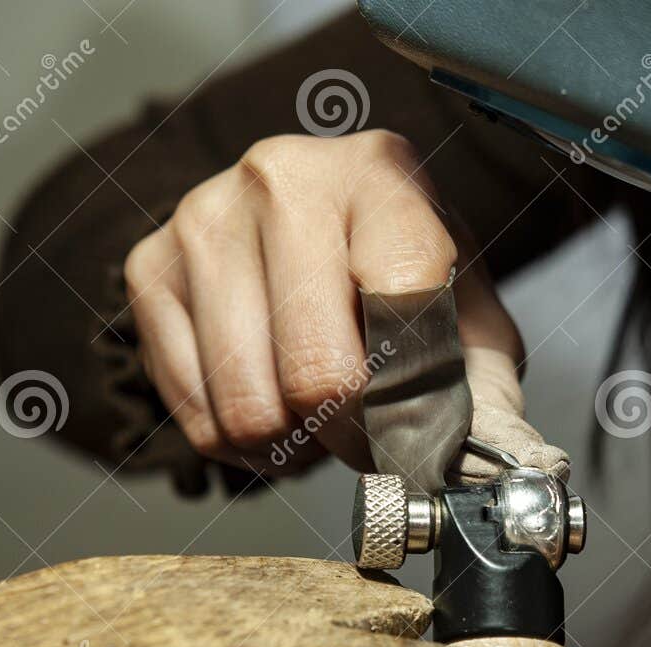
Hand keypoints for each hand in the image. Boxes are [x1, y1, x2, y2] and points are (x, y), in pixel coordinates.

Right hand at [122, 130, 524, 473]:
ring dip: (294, 444)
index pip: (402, 306)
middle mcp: (283, 181)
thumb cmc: (397, 267)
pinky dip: (242, 445)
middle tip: (366, 432)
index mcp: (380, 175)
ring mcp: (204, 219)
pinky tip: (271, 405)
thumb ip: (482, 381)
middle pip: (316, 375)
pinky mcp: (149, 269)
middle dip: (352, 435)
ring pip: (250, 409)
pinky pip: (197, 418)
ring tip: (317, 412)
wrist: (315, 218)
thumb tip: (500, 468)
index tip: (420, 430)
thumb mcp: (466, 309)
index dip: (413, 398)